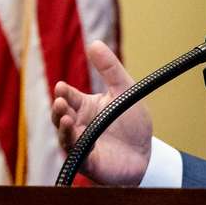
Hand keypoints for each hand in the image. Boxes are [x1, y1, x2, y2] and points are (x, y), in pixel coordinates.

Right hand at [51, 40, 152, 185]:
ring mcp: (80, 144)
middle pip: (61, 116)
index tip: (62, 86)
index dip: (64, 93)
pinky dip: (74, 144)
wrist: (147, 153)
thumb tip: (94, 42)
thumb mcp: (124, 90)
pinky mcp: (87, 163)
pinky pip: (77, 154)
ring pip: (65, 135)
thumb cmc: (132, 122)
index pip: (69, 97)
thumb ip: (110, 68)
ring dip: (63, 126)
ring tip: (64, 116)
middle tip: (60, 100)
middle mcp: (78, 125)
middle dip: (58, 109)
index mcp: (85, 107)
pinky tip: (75, 135)